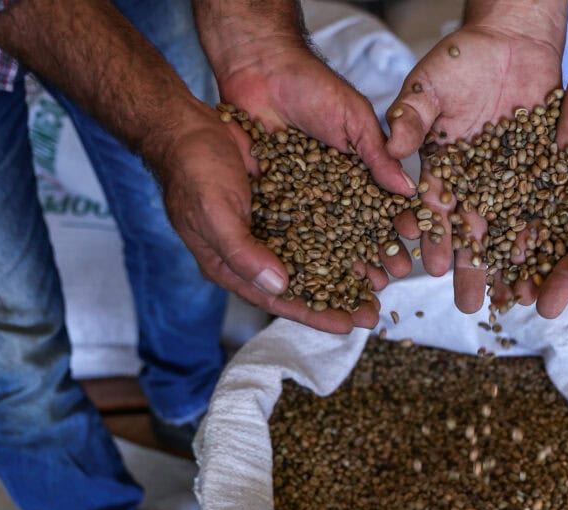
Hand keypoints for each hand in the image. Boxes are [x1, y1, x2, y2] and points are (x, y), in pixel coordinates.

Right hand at [166, 47, 417, 332]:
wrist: (188, 125)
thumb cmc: (191, 171)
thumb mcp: (214, 214)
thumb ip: (243, 252)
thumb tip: (280, 285)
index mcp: (233, 265)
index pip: (278, 299)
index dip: (313, 314)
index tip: (347, 325)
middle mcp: (256, 251)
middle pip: (303, 284)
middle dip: (338, 298)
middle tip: (373, 312)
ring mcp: (271, 226)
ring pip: (316, 255)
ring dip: (347, 268)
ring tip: (379, 280)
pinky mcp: (285, 201)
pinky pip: (319, 222)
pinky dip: (343, 232)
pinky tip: (368, 238)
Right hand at [385, 26, 562, 312]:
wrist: (511, 41)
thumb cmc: (459, 60)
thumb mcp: (427, 86)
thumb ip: (411, 116)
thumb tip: (392, 146)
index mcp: (439, 171)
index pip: (434, 212)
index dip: (434, 240)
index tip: (432, 267)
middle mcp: (471, 185)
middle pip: (470, 235)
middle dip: (470, 271)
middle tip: (470, 306)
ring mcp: (506, 184)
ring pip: (507, 233)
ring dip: (509, 267)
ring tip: (513, 302)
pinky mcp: (538, 176)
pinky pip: (540, 213)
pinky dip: (542, 239)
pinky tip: (546, 267)